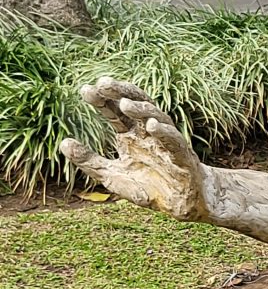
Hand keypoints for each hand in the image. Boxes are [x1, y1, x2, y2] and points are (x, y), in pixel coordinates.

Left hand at [60, 77, 209, 220]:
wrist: (179, 205)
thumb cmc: (148, 187)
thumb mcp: (110, 175)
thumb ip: (88, 161)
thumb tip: (64, 142)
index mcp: (131, 135)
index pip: (115, 112)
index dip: (102, 100)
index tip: (85, 90)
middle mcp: (148, 133)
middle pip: (136, 103)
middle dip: (121, 92)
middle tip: (103, 83)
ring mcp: (166, 141)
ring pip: (155, 116)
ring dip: (141, 109)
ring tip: (124, 103)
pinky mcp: (182, 155)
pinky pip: (173, 140)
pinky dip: (163, 132)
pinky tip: (151, 125)